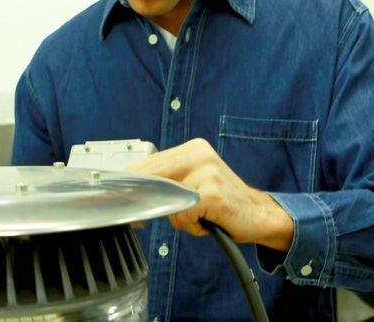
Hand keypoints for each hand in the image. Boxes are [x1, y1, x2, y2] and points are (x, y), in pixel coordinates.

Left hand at [126, 138, 293, 250]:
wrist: (258, 214)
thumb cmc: (221, 202)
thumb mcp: (193, 183)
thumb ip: (167, 182)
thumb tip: (131, 190)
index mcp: (192, 149)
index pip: (149, 163)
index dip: (130, 183)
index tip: (115, 195)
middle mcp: (199, 155)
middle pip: (152, 177)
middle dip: (145, 199)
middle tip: (140, 218)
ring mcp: (207, 172)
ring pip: (168, 200)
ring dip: (179, 218)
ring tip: (199, 216)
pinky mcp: (212, 193)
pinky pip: (183, 215)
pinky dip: (191, 225)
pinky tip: (207, 222)